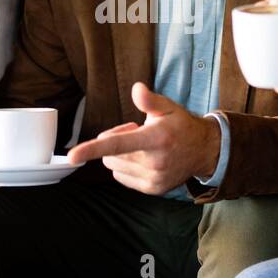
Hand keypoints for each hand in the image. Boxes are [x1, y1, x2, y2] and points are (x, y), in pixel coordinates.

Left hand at [66, 83, 220, 194]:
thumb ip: (149, 100)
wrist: (204, 151)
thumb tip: (137, 88)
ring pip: (114, 166)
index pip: (118, 144)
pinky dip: (126, 167)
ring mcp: (153, 179)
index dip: (92, 148)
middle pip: (110, 154)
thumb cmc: (181, 126)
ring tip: (142, 146)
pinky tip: (144, 159)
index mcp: (156, 139)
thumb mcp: (168, 107)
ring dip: (120, 155)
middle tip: (135, 132)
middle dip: (114, 141)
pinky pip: (122, 177)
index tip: (72, 156)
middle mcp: (154, 163)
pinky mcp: (152, 189)